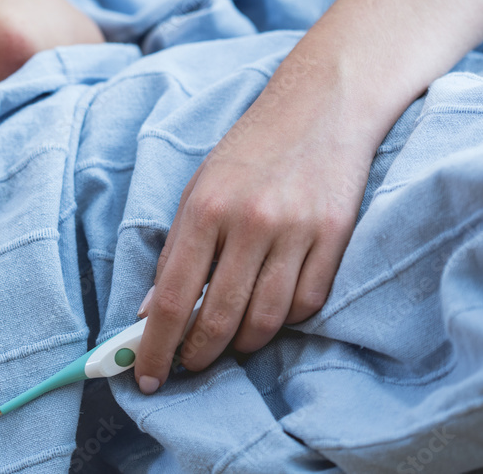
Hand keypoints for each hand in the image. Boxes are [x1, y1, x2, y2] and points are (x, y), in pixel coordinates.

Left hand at [134, 49, 382, 393]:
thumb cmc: (251, 149)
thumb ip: (175, 250)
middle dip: (197, 356)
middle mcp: (250, 223)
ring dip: (242, 345)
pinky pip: (307, 304)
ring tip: (228, 340)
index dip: (155, 346)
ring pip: (265, 321)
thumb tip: (150, 313)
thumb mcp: (198, 187)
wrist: (321, 107)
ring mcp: (297, 232)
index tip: (146, 376)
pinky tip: (270, 309)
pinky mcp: (335, 238)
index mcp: (206, 208)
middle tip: (188, 365)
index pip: (172, 298)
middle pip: (219, 320)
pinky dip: (284, 319)